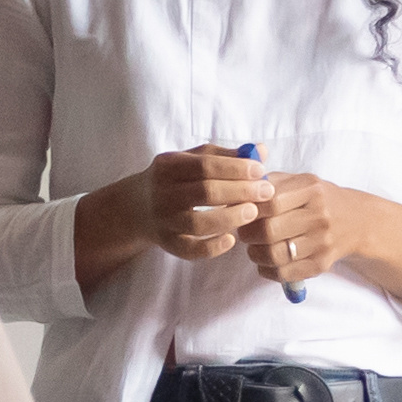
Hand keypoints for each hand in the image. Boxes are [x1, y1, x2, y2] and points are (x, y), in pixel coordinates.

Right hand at [134, 146, 269, 260]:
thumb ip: (225, 155)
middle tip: (266, 192)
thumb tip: (262, 151)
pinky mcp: (166, 243)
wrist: (135, 207)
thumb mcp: (191, 160)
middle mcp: (162, 192)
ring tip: (253, 212)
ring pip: (198, 223)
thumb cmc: (174, 179)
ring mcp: (163, 220)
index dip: (235, 168)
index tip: (260, 170)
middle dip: (240, 192)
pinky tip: (231, 240)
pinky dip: (212, 248)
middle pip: (204, 192)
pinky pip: (189, 250)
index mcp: (168, 165)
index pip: (204, 165)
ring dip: (230, 218)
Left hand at [253, 174, 401, 311]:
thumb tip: (238, 190)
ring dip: (255, 254)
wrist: (357, 221)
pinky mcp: (322, 264)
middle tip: (245, 233)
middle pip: (269, 231)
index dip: (249, 209)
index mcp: (311, 189)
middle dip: (247, 234)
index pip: (269, 202)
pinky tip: (266, 262)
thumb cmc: (318, 199)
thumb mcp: (300, 181)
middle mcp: (319, 216)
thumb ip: (269, 181)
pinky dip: (268, 270)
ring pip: (274, 255)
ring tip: (255, 248)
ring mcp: (322, 242)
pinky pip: (285, 273)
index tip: (243, 212)